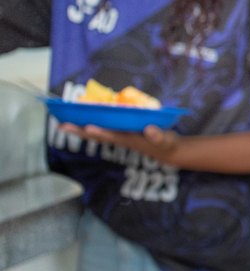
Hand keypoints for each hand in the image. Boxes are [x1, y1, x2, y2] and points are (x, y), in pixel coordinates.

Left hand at [58, 123, 178, 162]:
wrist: (166, 151)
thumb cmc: (166, 144)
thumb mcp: (165, 140)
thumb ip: (158, 136)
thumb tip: (150, 129)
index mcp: (131, 140)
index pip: (113, 136)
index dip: (101, 132)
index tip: (87, 127)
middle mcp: (120, 139)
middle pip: (97, 135)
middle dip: (80, 131)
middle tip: (61, 125)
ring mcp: (119, 136)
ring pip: (96, 133)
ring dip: (80, 128)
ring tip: (63, 123)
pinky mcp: (120, 133)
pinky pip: (101, 129)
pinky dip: (90, 125)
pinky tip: (82, 119)